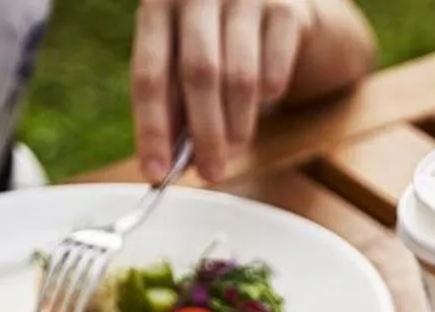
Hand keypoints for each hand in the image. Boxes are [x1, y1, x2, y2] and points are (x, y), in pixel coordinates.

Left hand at [131, 0, 337, 182]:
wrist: (282, 1)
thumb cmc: (225, 37)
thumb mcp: (189, 58)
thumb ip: (177, 101)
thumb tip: (170, 158)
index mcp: (159, 4)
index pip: (148, 73)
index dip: (152, 128)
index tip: (157, 172)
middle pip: (198, 74)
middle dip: (204, 134)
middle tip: (211, 172)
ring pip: (239, 76)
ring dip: (238, 124)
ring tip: (236, 145)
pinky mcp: (285, 8)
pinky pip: (275, 68)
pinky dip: (270, 94)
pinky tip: (266, 97)